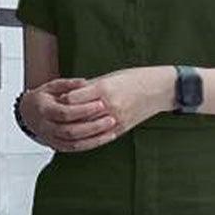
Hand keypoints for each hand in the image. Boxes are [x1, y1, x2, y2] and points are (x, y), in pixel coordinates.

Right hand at [20, 77, 117, 151]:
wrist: (28, 114)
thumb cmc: (43, 98)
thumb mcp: (51, 86)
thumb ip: (68, 84)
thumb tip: (85, 82)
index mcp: (44, 110)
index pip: (65, 113)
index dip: (83, 110)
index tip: (101, 104)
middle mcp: (46, 127)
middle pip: (71, 130)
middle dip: (93, 126)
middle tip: (111, 119)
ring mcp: (51, 139)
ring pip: (75, 143)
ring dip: (95, 138)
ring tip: (112, 130)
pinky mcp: (58, 146)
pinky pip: (76, 148)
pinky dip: (91, 144)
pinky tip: (105, 138)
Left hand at [55, 67, 173, 141]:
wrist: (159, 90)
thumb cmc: (135, 79)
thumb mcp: (111, 77)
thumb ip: (91, 87)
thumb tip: (72, 93)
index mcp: (105, 88)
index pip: (74, 98)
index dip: (63, 99)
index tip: (56, 99)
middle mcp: (110, 105)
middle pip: (79, 115)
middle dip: (66, 115)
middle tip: (56, 115)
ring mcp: (117, 119)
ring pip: (89, 129)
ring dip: (76, 128)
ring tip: (66, 126)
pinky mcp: (122, 128)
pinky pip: (101, 137)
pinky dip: (90, 138)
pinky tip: (81, 137)